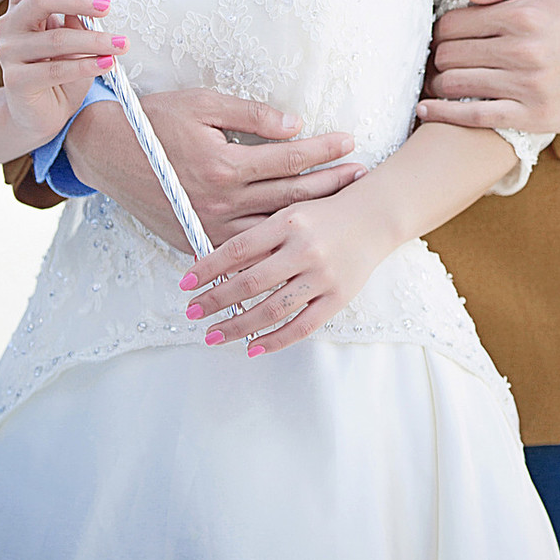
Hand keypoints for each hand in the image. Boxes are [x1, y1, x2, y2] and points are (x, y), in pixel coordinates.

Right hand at [0, 0, 124, 148]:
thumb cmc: (61, 68)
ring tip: (121, 44)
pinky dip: (86, 65)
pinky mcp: (16, 81)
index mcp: (22, 5)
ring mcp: (9, 53)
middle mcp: (9, 25)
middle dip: (79, 1)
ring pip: (56, 38)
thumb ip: (79, 5)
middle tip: (109, 8)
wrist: (44, 115)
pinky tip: (108, 64)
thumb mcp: (76, 32)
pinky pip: (55, 69)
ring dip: (94, 41)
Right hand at [65, 88, 365, 252]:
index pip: (290, 158)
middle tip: (361, 175)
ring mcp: (209, 225)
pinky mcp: (196, 239)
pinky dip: (272, 245)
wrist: (106, 153)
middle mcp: (221, 201)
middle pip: (290, 196)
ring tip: (340, 207)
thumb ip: (251, 115)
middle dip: (330, 184)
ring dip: (309, 216)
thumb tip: (294, 125)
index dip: (324, 149)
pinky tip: (294, 240)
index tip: (349, 141)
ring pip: (273, 227)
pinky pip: (243, 249)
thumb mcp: (203, 103)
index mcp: (225, 164)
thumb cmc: (155, 120)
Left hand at [179, 192, 386, 355]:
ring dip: (238, 326)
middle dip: (216, 300)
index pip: (238, 249)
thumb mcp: (289, 212)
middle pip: (250, 282)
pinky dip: (275, 340)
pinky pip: (302, 326)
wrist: (374, 216)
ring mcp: (322, 275)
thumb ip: (259, 236)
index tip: (184, 284)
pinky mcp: (339, 297)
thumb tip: (215, 262)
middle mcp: (304, 248)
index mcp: (287, 221)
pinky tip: (253, 347)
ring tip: (213, 335)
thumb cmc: (323, 212)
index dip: (207, 268)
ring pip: (272, 309)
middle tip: (192, 312)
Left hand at [418, 0, 559, 133]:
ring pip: (456, 83)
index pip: (453, 23)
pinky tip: (425, 110)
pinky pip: (474, 115)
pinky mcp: (531, 116)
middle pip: (449, 54)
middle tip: (434, 60)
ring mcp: (527, 85)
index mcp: (522, 15)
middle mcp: (523, 50)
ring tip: (434, 81)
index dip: (439, 30)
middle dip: (435, 56)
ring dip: (437, 83)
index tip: (439, 36)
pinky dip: (443, 113)